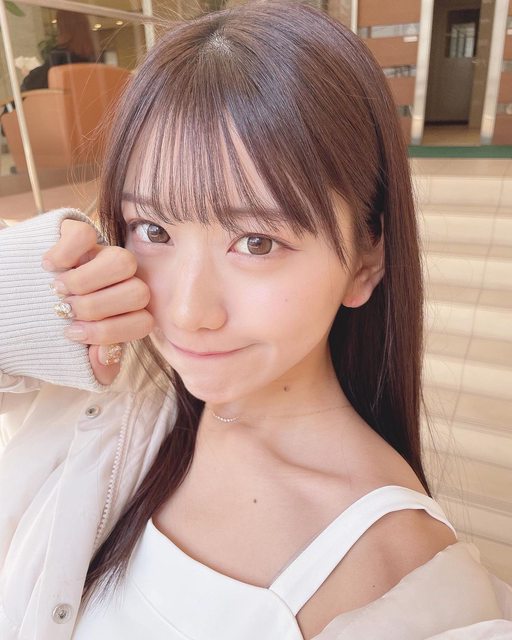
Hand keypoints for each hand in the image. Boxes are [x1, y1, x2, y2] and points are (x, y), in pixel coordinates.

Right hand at [41, 219, 153, 384]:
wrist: (19, 305)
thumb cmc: (54, 331)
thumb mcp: (76, 359)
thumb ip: (97, 368)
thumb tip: (104, 354)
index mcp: (128, 313)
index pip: (143, 322)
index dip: (110, 332)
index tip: (74, 334)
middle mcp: (123, 282)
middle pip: (138, 292)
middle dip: (97, 308)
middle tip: (66, 311)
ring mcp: (104, 255)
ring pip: (123, 261)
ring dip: (86, 282)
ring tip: (58, 291)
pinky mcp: (81, 234)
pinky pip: (88, 234)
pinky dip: (65, 253)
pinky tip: (49, 267)